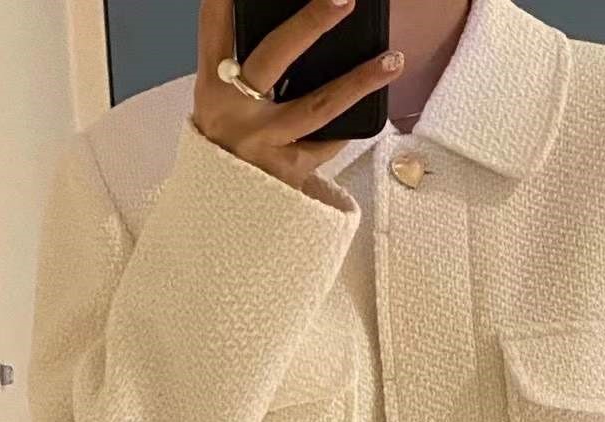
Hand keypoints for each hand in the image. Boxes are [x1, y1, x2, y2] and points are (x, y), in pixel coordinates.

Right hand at [191, 0, 404, 190]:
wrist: (220, 217)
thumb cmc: (226, 151)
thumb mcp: (220, 108)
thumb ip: (243, 73)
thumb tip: (296, 36)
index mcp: (212, 87)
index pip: (215, 29)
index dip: (227, 0)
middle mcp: (235, 111)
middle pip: (274, 57)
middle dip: (310, 24)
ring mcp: (263, 143)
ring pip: (317, 106)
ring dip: (359, 81)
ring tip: (392, 60)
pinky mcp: (288, 172)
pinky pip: (327, 143)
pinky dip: (348, 127)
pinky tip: (374, 109)